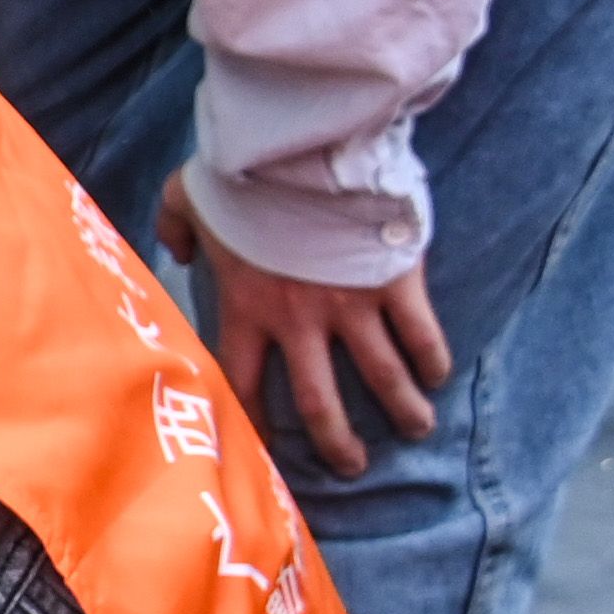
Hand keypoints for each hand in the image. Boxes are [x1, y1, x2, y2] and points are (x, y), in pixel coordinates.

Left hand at [163, 173, 452, 481]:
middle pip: (320, 404)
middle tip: (353, 464)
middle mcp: (299, 321)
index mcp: (246, 309)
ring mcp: (351, 305)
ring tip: (416, 428)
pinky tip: (437, 375)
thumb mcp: (187, 196)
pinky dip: (432, 358)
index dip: (255, 427)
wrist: (302, 148)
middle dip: (339, 443)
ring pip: (382, 377)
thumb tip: (178, 250)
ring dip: (402, 408)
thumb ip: (176, 226)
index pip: (244, 385)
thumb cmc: (241, 174)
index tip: (270, 455)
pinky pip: (420, 333)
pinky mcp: (394, 282)